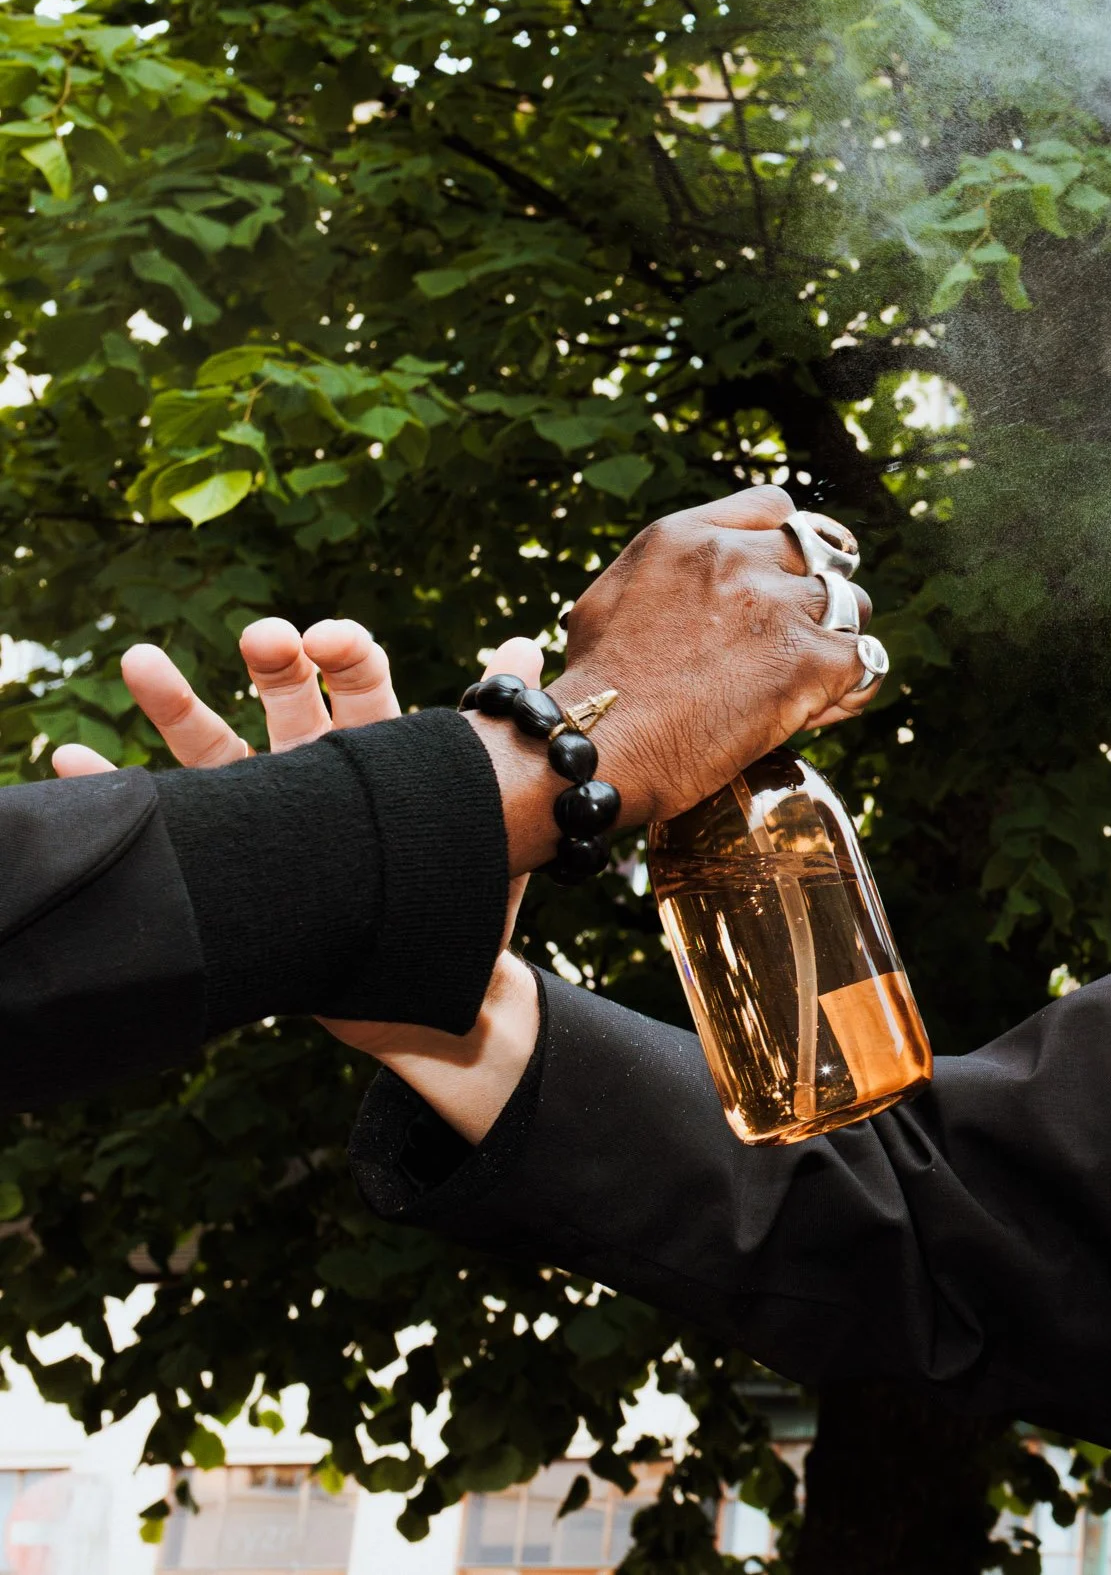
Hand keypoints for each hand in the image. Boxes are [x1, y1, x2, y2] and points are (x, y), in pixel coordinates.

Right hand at [53, 621, 546, 1128]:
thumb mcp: (499, 817)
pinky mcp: (242, 859)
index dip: (346, 653)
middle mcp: (322, 770)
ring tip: (141, 660)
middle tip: (265, 640)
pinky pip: (178, 822)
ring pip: (218, 748)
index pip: (364, 681)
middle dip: (273, 662)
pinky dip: (116, 786)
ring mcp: (273, 812)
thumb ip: (510, 738)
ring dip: (176, 702)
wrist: (437, 987)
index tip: (330, 643)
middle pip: (289, 699)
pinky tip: (69, 762)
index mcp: (387, 752)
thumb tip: (524, 647)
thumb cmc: (470, 893)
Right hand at [535, 484, 881, 834]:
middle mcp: (739, 558)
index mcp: (689, 535)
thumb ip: (664, 573)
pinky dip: (852, 687)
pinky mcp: (809, 660)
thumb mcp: (610, 597)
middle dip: (817, 594)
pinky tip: (824, 707)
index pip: (775, 507)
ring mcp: (778, 606)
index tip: (785, 576)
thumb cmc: (596, 685)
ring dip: (840, 639)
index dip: (789, 545)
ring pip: (853, 605)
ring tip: (813, 677)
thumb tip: (685, 587)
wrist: (601, 741)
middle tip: (801, 634)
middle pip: (825, 555)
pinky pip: (865, 661)